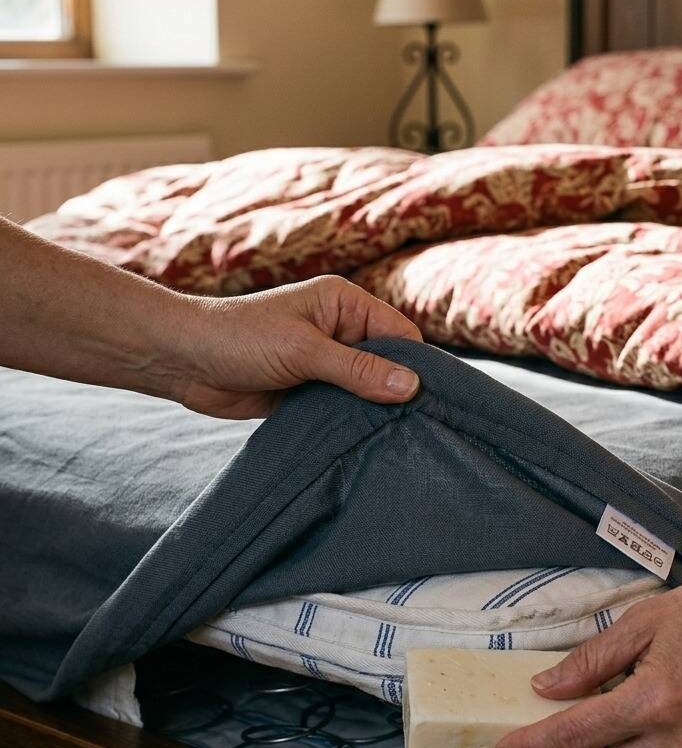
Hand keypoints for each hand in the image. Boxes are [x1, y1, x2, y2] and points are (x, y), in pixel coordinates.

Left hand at [174, 275, 422, 417]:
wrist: (183, 361)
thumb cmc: (240, 338)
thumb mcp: (304, 351)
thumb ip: (357, 370)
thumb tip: (411, 386)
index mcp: (344, 304)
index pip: (399, 334)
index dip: (417, 366)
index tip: (432, 401)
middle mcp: (339, 330)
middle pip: (387, 365)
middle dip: (396, 392)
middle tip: (415, 428)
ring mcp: (324, 363)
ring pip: (365, 391)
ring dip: (371, 411)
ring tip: (392, 439)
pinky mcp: (307, 391)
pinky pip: (340, 408)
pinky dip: (349, 423)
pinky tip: (363, 443)